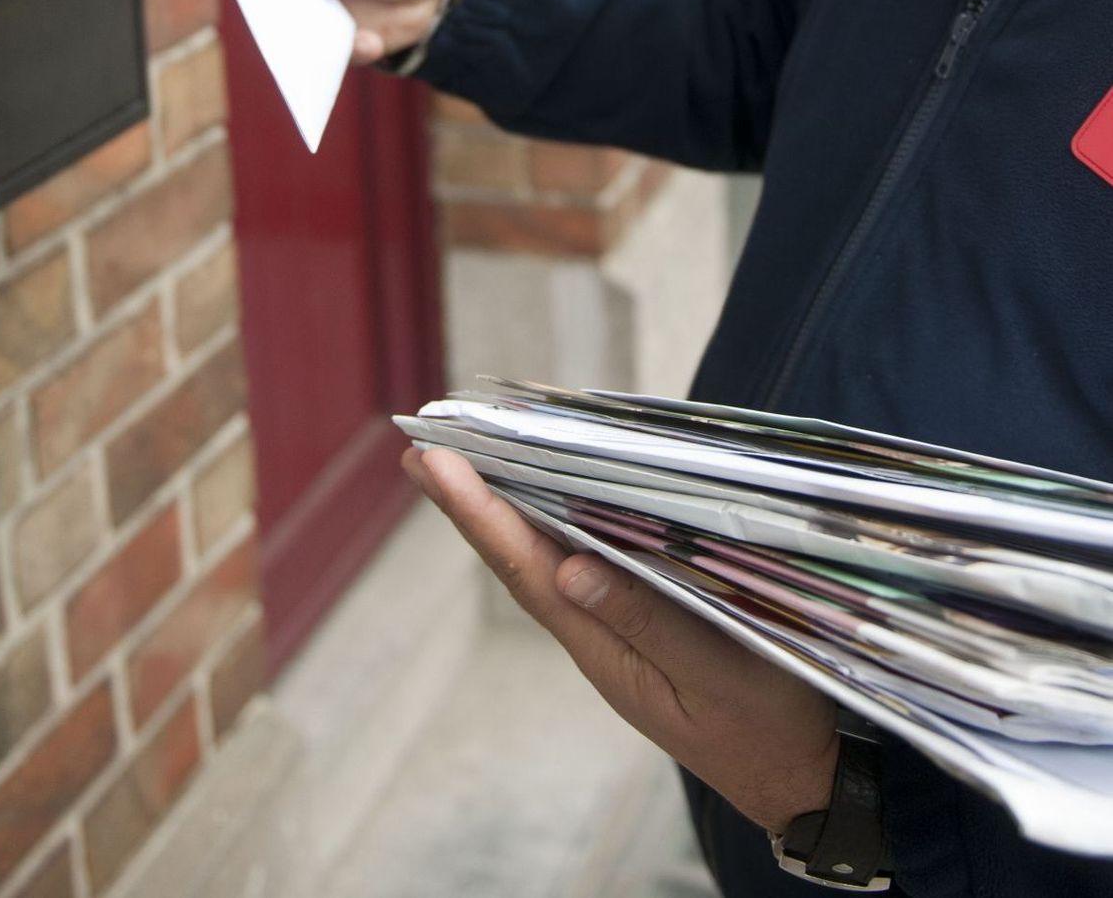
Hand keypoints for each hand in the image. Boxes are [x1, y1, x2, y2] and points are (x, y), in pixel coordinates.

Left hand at [402, 446, 838, 835]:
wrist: (802, 774)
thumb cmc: (765, 724)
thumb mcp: (714, 672)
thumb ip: (648, 621)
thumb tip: (571, 570)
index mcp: (604, 644)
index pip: (526, 567)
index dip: (478, 512)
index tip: (433, 462)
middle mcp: (598, 630)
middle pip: (520, 557)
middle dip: (470, 502)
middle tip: (421, 449)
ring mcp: (617, 628)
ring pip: (546, 558)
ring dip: (502, 509)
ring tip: (456, 465)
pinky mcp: (645, 619)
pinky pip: (584, 561)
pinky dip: (554, 525)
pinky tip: (544, 502)